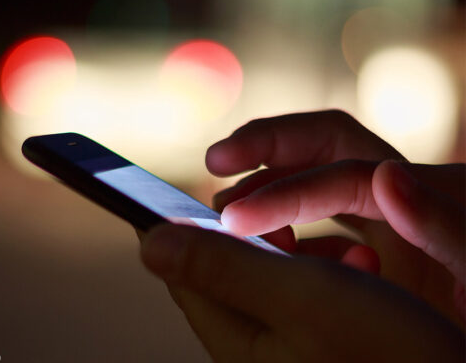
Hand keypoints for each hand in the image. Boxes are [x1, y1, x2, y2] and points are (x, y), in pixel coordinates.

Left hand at [140, 224, 463, 361]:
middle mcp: (255, 346)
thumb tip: (151, 243)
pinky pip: (311, 291)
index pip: (185, 272)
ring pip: (273, 276)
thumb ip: (221, 265)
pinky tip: (366, 266)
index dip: (183, 224)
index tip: (193, 189)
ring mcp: (291, 345)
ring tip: (332, 242)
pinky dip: (328, 269)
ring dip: (295, 248)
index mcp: (234, 338)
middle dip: (250, 231)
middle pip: (228, 269)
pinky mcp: (326, 342)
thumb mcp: (297, 295)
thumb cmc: (384, 354)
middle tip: (275, 213)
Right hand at [207, 110, 464, 322]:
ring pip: (319, 172)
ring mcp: (389, 220)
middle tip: (216, 161)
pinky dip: (290, 226)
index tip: (230, 222)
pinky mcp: (378, 246)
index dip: (284, 193)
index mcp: (430, 197)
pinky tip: (276, 254)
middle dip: (268, 143)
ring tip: (231, 213)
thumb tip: (387, 176)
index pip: (344, 176)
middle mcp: (405, 196)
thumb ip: (445, 224)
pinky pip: (323, 219)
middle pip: (328, 140)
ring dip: (270, 183)